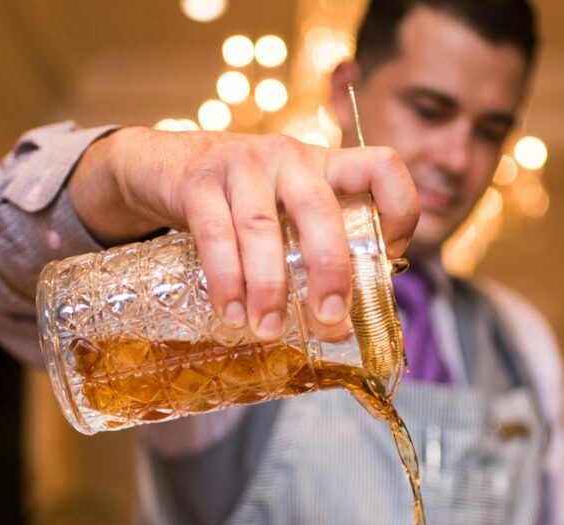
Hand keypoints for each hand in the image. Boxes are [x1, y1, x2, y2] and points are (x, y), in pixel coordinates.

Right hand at [68, 126, 418, 340]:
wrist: (164, 168)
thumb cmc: (242, 204)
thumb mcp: (288, 212)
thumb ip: (314, 250)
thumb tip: (342, 326)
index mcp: (325, 166)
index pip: (381, 167)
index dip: (399, 211)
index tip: (388, 260)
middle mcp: (290, 157)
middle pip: (319, 209)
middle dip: (329, 269)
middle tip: (329, 319)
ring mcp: (242, 163)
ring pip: (261, 227)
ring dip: (269, 286)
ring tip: (268, 329)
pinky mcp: (199, 181)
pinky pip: (215, 234)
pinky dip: (226, 280)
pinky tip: (232, 313)